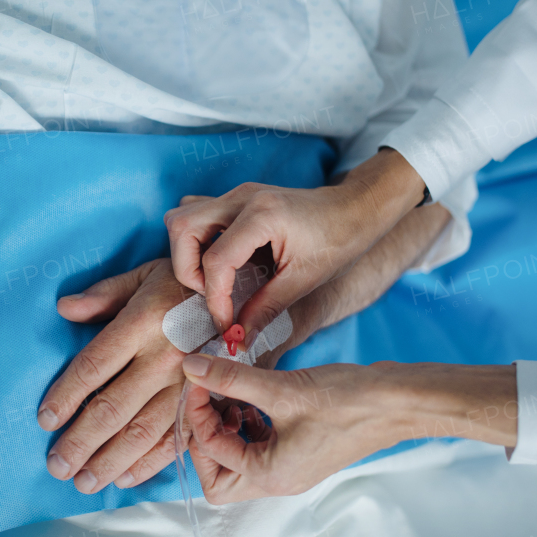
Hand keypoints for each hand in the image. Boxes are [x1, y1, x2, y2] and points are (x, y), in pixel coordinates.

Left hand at [37, 259, 197, 492]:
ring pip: (143, 431)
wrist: (248, 292)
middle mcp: (164, 358)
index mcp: (142, 323)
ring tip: (83, 482)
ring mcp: (189, 384)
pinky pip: (178, 438)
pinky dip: (150, 462)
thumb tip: (64, 308)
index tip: (45, 420)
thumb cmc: (188, 285)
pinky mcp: (208, 400)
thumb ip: (104, 295)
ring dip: (110, 460)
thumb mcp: (145, 276)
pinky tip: (125, 477)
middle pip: (113, 408)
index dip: (66, 396)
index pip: (94, 366)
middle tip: (56, 466)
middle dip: (80, 442)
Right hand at [164, 149, 426, 336]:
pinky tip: (222, 262)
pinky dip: (198, 242)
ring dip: (188, 254)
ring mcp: (237, 195)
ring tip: (214, 280)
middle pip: (182, 228)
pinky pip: (198, 215)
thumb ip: (265, 310)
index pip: (216, 260)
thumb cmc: (338, 241)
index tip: (226, 324)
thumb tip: (236, 341)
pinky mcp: (237, 199)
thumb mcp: (303, 281)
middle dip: (187, 269)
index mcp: (263, 215)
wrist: (355, 209)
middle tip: (212, 294)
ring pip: (183, 218)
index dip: (215, 299)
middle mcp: (243, 198)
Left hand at [180, 355, 516, 503]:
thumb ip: (231, 379)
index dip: (197, 413)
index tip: (198, 376)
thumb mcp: (282, 388)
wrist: (399, 402)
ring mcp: (291, 467)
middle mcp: (278, 480)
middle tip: (208, 399)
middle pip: (217, 477)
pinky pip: (259, 445)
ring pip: (237, 461)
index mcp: (270, 475)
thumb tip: (191, 366)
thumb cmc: (349, 401)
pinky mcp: (301, 450)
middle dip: (205, 438)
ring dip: (225, 428)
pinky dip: (247, 423)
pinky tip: (253, 395)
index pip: (211, 453)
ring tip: (230, 393)